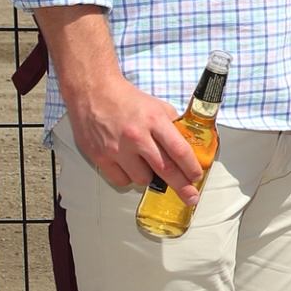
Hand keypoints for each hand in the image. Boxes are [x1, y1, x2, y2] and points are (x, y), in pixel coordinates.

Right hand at [65, 73, 203, 201]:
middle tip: (191, 198)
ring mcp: (117, 149)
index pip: (179, 151)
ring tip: (149, 166)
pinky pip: (121, 180)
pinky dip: (129, 178)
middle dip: (181, 186)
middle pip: (165, 170)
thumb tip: (187, 148)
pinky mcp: (100, 157)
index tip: (197, 177)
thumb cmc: (128, 99)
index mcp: (154, 121)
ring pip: (142, 179)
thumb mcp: (158, 106)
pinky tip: (131, 167)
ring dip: (150, 178)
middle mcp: (136, 137)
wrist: (93, 92)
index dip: (191, 168)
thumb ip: (173, 126)